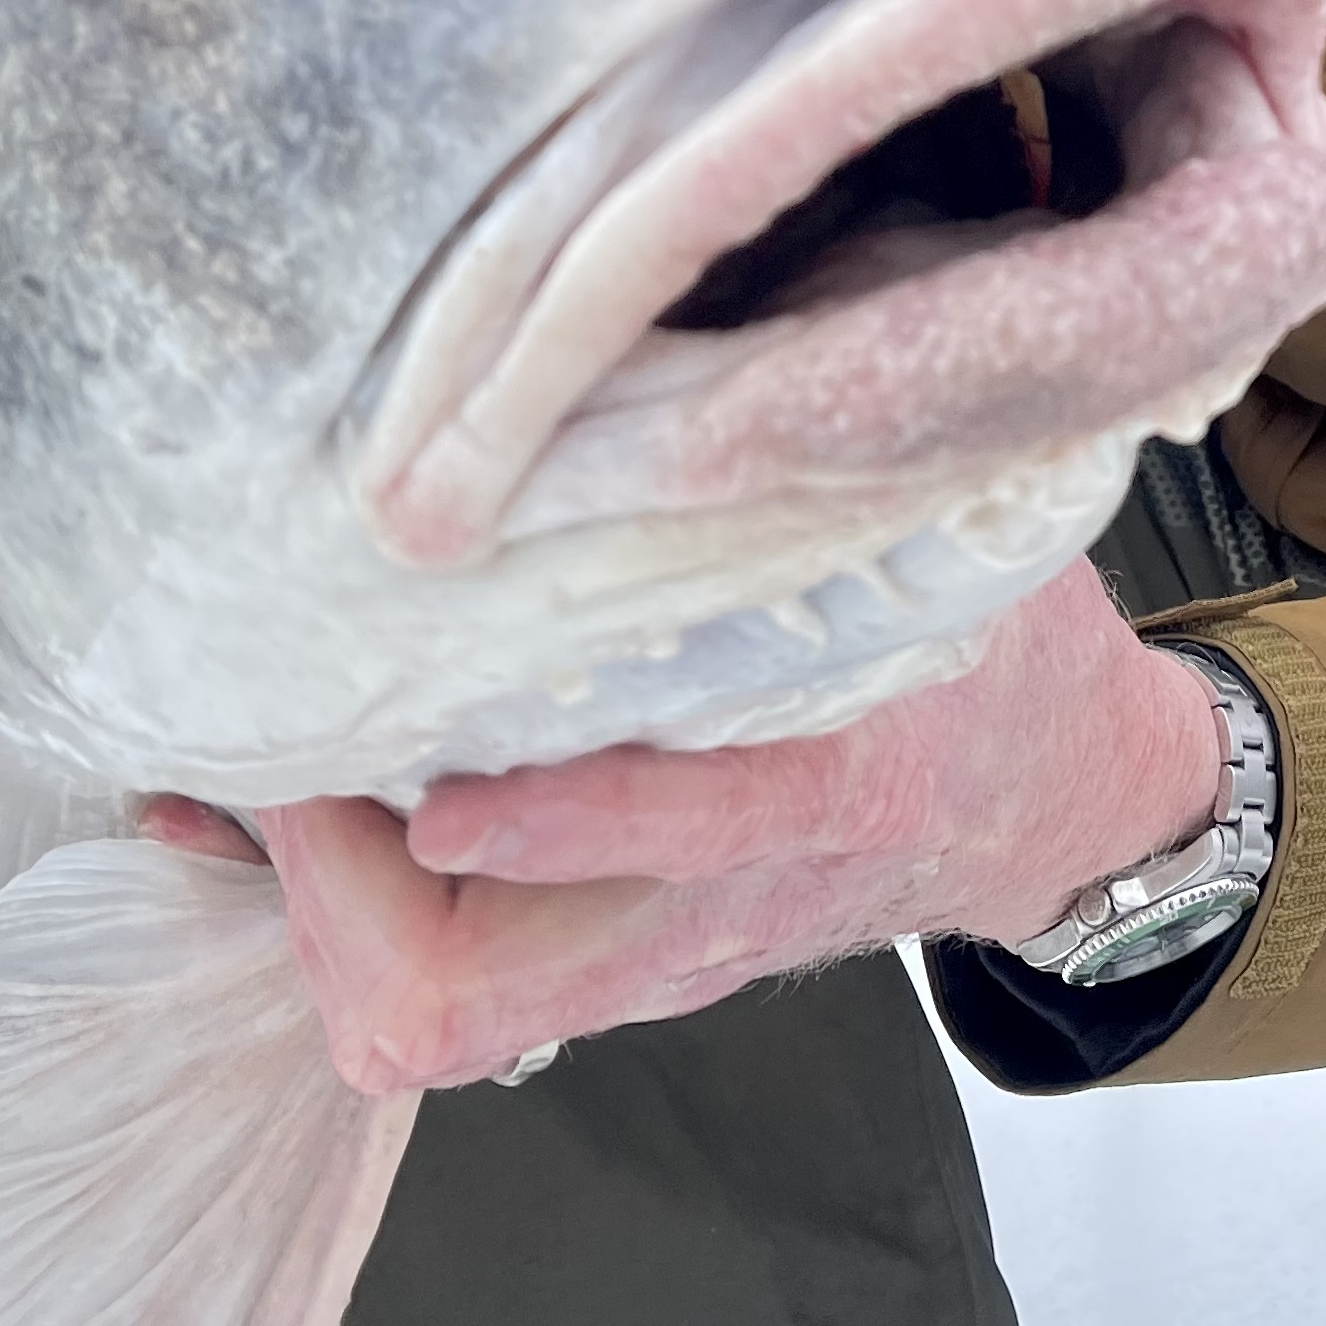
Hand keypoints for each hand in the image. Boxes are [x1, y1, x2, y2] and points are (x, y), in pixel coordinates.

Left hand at [144, 563, 1224, 1091]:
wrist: (1057, 799)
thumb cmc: (989, 641)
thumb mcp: (954, 537)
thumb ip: (838, 458)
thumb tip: (685, 313)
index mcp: (837, 785)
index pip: (699, 835)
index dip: (561, 820)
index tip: (441, 772)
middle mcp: (713, 905)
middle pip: (467, 1002)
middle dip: (334, 895)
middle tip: (289, 741)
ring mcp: (647, 951)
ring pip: (431, 1012)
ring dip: (319, 898)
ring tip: (267, 754)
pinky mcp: (607, 952)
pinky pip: (440, 975)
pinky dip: (339, 900)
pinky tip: (279, 794)